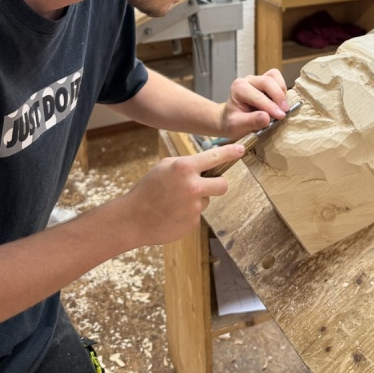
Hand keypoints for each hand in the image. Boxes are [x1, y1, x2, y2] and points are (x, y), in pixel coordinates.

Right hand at [119, 143, 244, 247]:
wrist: (132, 218)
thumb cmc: (147, 189)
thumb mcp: (164, 167)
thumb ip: (186, 164)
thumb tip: (204, 164)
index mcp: (184, 168)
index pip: (215, 157)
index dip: (231, 152)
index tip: (241, 149)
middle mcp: (193, 186)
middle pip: (223, 184)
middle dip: (218, 184)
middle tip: (207, 185)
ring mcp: (194, 206)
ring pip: (207, 200)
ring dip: (197, 200)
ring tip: (176, 202)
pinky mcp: (193, 223)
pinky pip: (197, 214)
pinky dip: (188, 213)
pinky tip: (173, 213)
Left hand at [220, 68, 289, 139]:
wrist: (232, 120)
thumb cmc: (233, 122)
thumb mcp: (238, 126)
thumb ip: (252, 121)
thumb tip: (267, 118)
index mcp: (238, 88)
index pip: (257, 95)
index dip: (270, 106)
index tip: (280, 116)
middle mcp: (248, 80)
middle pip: (267, 81)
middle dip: (278, 96)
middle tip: (285, 111)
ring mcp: (258, 79)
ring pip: (274, 76)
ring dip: (281, 91)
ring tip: (283, 107)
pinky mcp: (266, 81)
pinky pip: (277, 79)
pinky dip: (282, 89)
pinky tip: (281, 103)